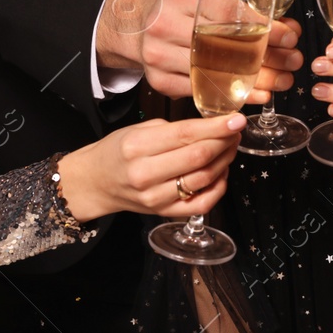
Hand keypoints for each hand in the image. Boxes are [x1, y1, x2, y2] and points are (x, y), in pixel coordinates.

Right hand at [58, 113, 245, 222]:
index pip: (185, 135)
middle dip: (224, 142)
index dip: (216, 127)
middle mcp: (146, 174)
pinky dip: (218, 188)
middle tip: (235, 131)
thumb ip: (172, 129)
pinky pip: (200, 204)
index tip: (236, 119)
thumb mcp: (138, 129)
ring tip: (230, 147)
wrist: (96, 182)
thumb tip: (210, 127)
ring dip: (224, 161)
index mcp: (137, 147)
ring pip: (203, 179)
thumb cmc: (117, 150)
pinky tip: (221, 172)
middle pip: (198, 157)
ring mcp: (155, 198)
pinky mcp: (163, 213)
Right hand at [102, 0, 301, 99]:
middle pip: (223, 47)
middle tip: (292, 63)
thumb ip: (241, 10)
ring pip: (214, 74)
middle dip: (265, 59)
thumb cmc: (177, 8)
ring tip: (280, 83)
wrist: (133, 24)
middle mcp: (165, 24)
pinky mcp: (159, 80)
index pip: (229, 13)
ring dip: (254, 82)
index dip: (263, 28)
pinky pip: (201, 92)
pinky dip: (232, 95)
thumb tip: (286, 29)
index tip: (289, 37)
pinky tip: (254, 95)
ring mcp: (159, 55)